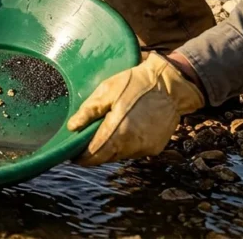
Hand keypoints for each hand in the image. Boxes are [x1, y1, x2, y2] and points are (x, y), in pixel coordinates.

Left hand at [67, 53, 204, 164]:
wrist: (170, 86)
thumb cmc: (136, 84)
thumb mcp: (107, 91)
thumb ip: (88, 111)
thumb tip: (72, 127)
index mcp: (118, 130)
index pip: (95, 153)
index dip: (81, 156)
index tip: (71, 154)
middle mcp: (132, 144)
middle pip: (106, 157)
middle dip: (93, 154)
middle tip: (82, 146)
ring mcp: (145, 148)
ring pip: (119, 156)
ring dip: (108, 151)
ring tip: (99, 138)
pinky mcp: (154, 148)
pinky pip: (133, 152)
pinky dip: (123, 147)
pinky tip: (119, 134)